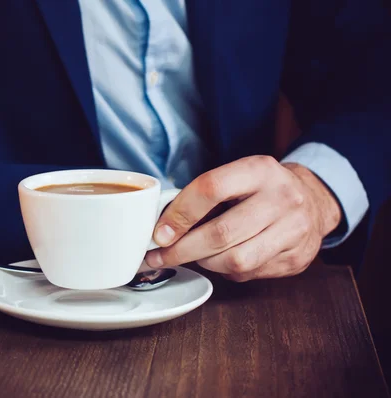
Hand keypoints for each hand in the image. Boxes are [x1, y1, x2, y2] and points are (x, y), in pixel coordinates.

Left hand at [144, 155, 341, 281]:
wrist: (313, 201)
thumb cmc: (261, 190)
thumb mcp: (237, 177)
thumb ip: (202, 195)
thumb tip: (162, 225)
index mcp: (259, 170)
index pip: (211, 188)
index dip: (179, 214)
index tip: (159, 233)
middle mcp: (282, 198)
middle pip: (221, 233)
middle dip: (183, 250)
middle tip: (160, 256)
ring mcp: (293, 230)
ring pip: (235, 260)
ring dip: (205, 263)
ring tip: (195, 256)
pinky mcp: (296, 258)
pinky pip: (248, 274)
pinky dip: (226, 270)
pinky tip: (222, 260)